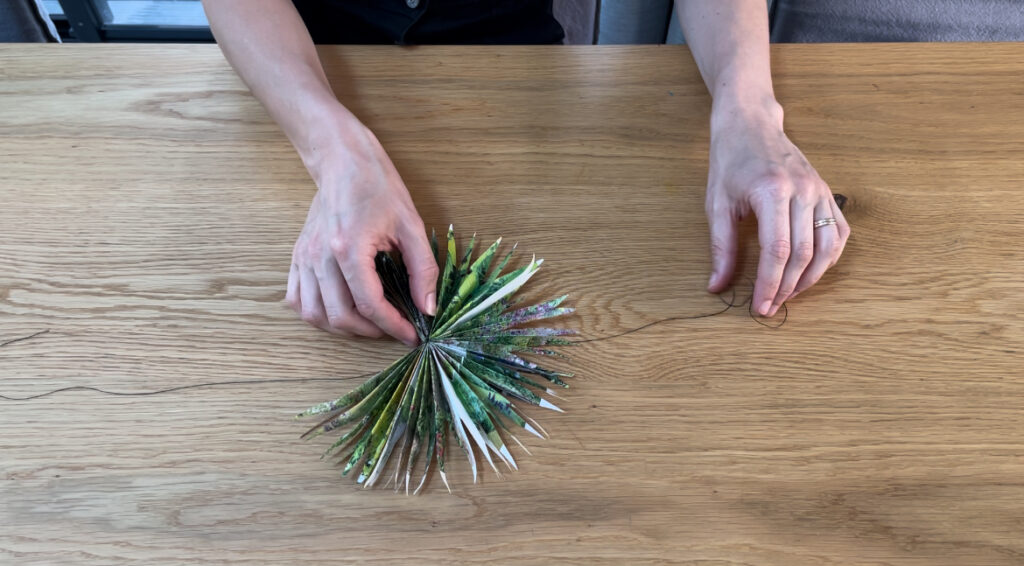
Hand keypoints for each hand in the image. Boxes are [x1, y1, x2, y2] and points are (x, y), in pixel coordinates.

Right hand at [285, 120, 437, 344]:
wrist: (342, 159)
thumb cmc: (377, 185)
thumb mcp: (411, 225)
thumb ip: (422, 269)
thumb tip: (428, 308)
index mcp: (348, 248)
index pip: (370, 304)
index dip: (393, 326)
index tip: (411, 334)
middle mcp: (319, 256)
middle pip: (340, 316)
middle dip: (370, 332)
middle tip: (394, 329)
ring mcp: (304, 257)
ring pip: (314, 315)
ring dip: (342, 328)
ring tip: (368, 324)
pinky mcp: (297, 256)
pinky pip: (297, 300)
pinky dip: (316, 314)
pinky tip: (338, 310)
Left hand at [704, 101, 849, 316]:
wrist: (751, 124)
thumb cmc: (731, 161)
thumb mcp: (717, 203)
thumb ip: (721, 247)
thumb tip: (717, 286)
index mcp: (771, 191)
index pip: (777, 250)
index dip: (769, 284)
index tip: (759, 307)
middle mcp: (802, 190)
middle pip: (803, 253)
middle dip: (786, 287)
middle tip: (770, 307)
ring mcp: (819, 191)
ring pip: (826, 247)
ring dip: (810, 279)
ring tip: (788, 295)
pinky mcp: (827, 193)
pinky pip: (838, 233)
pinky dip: (828, 258)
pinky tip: (810, 272)